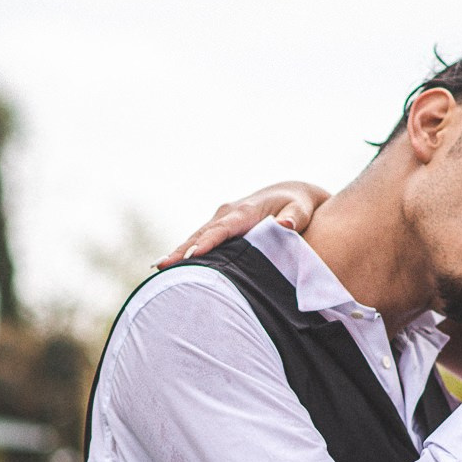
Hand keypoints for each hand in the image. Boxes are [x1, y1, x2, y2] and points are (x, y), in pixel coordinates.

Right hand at [156, 181, 330, 266]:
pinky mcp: (218, 226)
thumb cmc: (298, 205)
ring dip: (178, 252)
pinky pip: (199, 239)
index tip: (194, 255)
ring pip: (196, 237)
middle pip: (202, 234)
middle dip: (183, 250)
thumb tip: (286, 224)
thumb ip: (295, 217)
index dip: (208, 242)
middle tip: (164, 266)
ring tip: (159, 268)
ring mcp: (221, 219)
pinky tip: (169, 265)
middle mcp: (228, 213)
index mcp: (245, 211)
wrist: (290, 193)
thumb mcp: (301, 209)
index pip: (223, 229)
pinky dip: (184, 251)